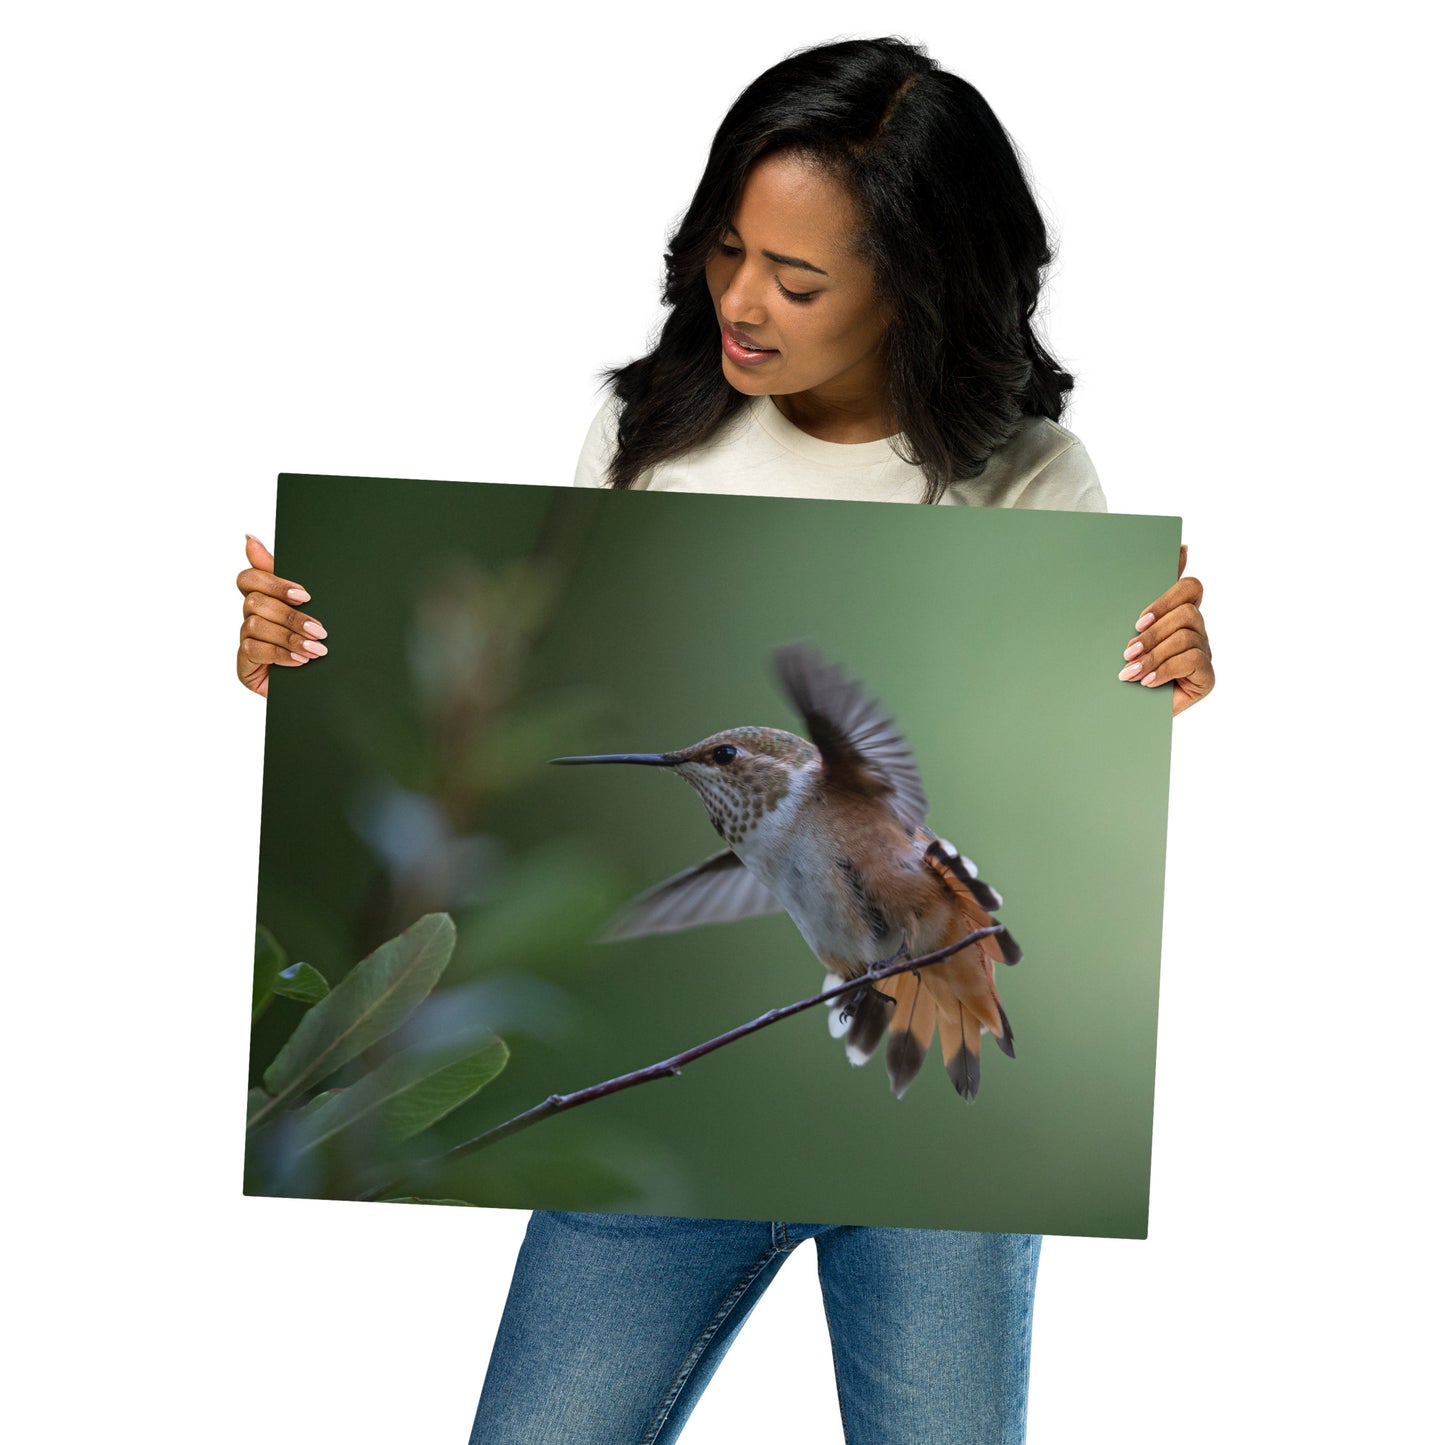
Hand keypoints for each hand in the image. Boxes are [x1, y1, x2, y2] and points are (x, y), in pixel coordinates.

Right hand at [236, 534, 326, 697]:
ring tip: (316, 649)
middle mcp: (251, 617)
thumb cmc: (315, 642)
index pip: (250, 578)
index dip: (274, 583)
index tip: (304, 595)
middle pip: (255, 602)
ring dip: (289, 637)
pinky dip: (280, 654)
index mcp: (265, 598)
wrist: (323, 686)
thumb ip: (285, 577)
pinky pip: (254, 650)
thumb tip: (249, 538)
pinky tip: (300, 661)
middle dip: (291, 616)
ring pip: (255, 625)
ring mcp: (246, 640)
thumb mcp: (310, 608)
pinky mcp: (244, 664)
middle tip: (320, 629)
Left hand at [1118, 544, 1213, 715]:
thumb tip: (1175, 550)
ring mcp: (1204, 652)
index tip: (1138, 619)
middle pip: (1187, 612)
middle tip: (1127, 651)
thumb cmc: (1126, 666)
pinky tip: (1147, 682)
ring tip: (1129, 672)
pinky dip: (1165, 670)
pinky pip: (1193, 660)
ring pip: (1186, 637)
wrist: (1124, 712)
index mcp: (1179, 613)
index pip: (1190, 588)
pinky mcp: (1207, 677)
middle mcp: (1196, 630)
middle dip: (1153, 632)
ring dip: (1154, 654)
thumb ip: (1141, 598)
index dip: (1167, 597)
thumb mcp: (1127, 632)